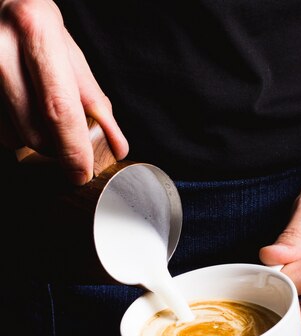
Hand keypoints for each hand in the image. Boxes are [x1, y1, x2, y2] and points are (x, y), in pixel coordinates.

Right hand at [0, 0, 128, 183]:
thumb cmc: (30, 24)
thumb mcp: (66, 49)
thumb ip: (93, 98)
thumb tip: (116, 145)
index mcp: (36, 31)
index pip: (59, 108)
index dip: (73, 148)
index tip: (82, 173)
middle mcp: (0, 47)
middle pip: (35, 131)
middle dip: (55, 145)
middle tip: (62, 130)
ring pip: (12, 137)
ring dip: (29, 136)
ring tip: (30, 104)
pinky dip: (10, 129)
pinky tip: (12, 105)